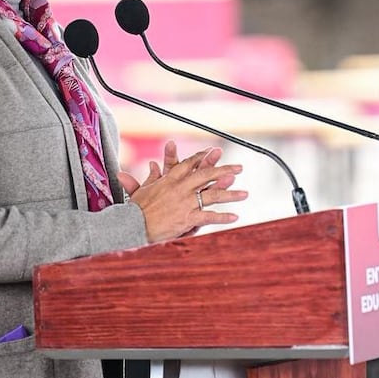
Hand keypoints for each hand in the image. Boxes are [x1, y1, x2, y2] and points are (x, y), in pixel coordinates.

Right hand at [117, 141, 247, 242]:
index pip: (190, 164)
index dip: (202, 157)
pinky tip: (235, 217)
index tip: (213, 152)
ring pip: (213, 195)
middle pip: (207, 175)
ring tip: (245, 194)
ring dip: (231, 194)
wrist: (133, 225)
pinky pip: (210, 216)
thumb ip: (151, 177)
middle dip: (225, 170)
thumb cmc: (136, 209)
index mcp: (171, 179)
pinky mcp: (188, 218)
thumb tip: (153, 165)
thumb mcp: (143, 189)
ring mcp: (186, 202)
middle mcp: (181, 188)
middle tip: (239, 168)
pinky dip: (223, 217)